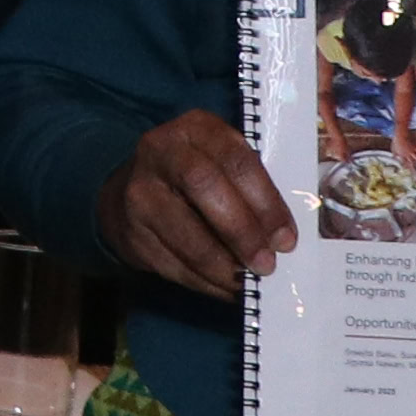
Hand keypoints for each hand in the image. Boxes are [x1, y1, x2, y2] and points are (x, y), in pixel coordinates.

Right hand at [98, 110, 296, 297]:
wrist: (129, 192)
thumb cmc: (195, 180)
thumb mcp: (221, 164)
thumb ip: (250, 188)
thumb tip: (280, 238)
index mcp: (196, 129)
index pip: (235, 160)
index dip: (265, 201)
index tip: (285, 238)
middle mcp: (161, 151)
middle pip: (203, 185)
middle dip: (241, 231)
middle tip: (266, 263)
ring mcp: (139, 190)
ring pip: (185, 233)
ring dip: (223, 265)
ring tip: (247, 281)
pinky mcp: (130, 230)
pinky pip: (171, 262)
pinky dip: (204, 281)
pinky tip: (225, 287)